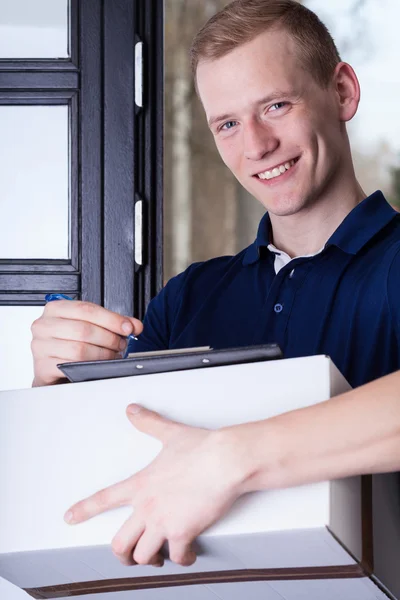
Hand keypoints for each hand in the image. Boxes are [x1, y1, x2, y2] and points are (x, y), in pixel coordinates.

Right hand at [31, 300, 142, 385]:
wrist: (51, 369)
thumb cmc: (69, 344)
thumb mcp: (90, 327)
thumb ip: (112, 323)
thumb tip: (134, 326)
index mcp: (56, 309)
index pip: (87, 309)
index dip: (111, 319)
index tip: (127, 327)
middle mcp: (44, 325)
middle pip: (84, 329)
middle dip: (109, 338)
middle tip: (121, 345)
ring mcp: (41, 346)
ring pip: (79, 349)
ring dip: (102, 354)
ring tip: (112, 355)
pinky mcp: (42, 366)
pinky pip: (71, 365)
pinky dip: (90, 366)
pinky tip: (99, 366)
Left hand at [64, 405, 248, 567]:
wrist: (225, 460)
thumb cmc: (202, 448)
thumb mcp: (170, 433)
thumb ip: (149, 423)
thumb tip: (133, 410)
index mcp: (142, 484)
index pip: (104, 499)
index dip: (84, 510)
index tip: (70, 518)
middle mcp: (147, 507)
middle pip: (120, 543)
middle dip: (122, 555)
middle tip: (129, 557)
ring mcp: (164, 522)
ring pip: (144, 556)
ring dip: (151, 560)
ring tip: (159, 557)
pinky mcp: (183, 533)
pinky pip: (177, 557)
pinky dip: (182, 559)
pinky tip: (187, 554)